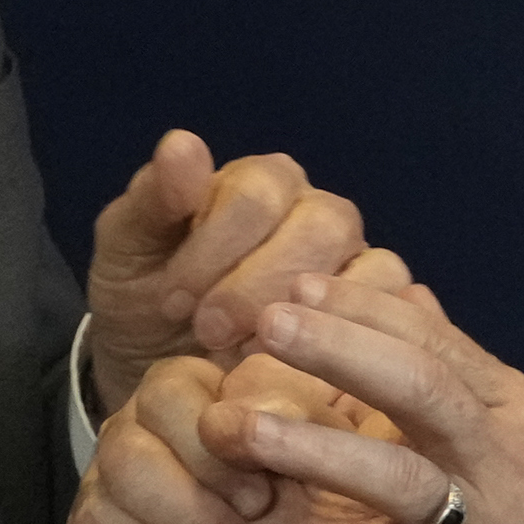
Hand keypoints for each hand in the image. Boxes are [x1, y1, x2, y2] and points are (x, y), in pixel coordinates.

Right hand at [44, 349, 409, 523]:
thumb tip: (350, 400)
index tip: (263, 499)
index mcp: (198, 405)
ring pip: (95, 515)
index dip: (214, 448)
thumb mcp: (342, 491)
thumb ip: (337, 437)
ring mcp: (98, 506)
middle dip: (191, 518)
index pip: (175, 393)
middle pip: (127, 454)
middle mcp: (139, 444)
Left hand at [82, 130, 371, 417]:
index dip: (215, 248)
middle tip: (208, 333)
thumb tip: (183, 143)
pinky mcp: (380, 320)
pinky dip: (348, 346)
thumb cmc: (146, 305)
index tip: (172, 301)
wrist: (164, 379)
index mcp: (262, 182)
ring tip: (245, 358)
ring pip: (369, 266)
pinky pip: (396, 318)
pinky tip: (294, 374)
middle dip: (258, 285)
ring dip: (305, 319)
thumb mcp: (127, 255)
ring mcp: (357, 265)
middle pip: (323, 225)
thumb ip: (153, 200)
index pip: (260, 191)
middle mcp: (318, 212)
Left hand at [221, 274, 523, 523]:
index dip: (364, 311)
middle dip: (339, 351)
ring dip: (318, 450)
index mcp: (514, 411)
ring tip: (244, 429)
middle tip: (265, 325)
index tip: (297, 287)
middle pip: (419, 387)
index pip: (436, 341)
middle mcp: (500, 460)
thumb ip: (466, 370)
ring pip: (399, 478)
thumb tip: (410, 295)